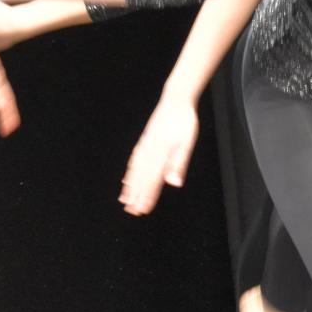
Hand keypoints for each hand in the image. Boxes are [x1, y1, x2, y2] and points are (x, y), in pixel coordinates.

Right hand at [120, 97, 199, 215]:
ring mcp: (145, 146)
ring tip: (125, 201)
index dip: (148, 196)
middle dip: (136, 195)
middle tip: (132, 211)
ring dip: (130, 187)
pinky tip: (127, 181)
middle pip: (141, 177)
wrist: (175, 100)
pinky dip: (130, 173)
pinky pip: (134, 161)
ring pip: (135, 170)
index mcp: (161, 153)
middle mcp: (149, 151)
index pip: (153, 179)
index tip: (143, 209)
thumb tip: (174, 183)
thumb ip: (179, 163)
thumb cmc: (184, 122)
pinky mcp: (144, 142)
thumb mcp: (187, 143)